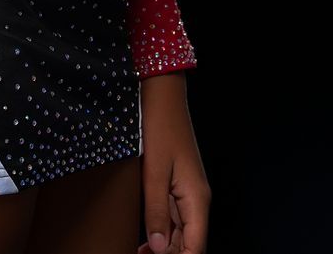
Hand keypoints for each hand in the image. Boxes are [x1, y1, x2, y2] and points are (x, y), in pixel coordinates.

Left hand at [138, 74, 208, 253]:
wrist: (161, 94)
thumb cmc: (158, 127)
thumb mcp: (153, 171)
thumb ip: (157, 211)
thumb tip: (158, 249)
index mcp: (196, 200)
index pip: (195, 248)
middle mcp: (196, 200)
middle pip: (188, 243)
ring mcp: (187, 191)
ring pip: (181, 232)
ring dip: (163, 247)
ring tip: (136, 252)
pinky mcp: (175, 183)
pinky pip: (173, 216)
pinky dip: (161, 231)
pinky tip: (144, 238)